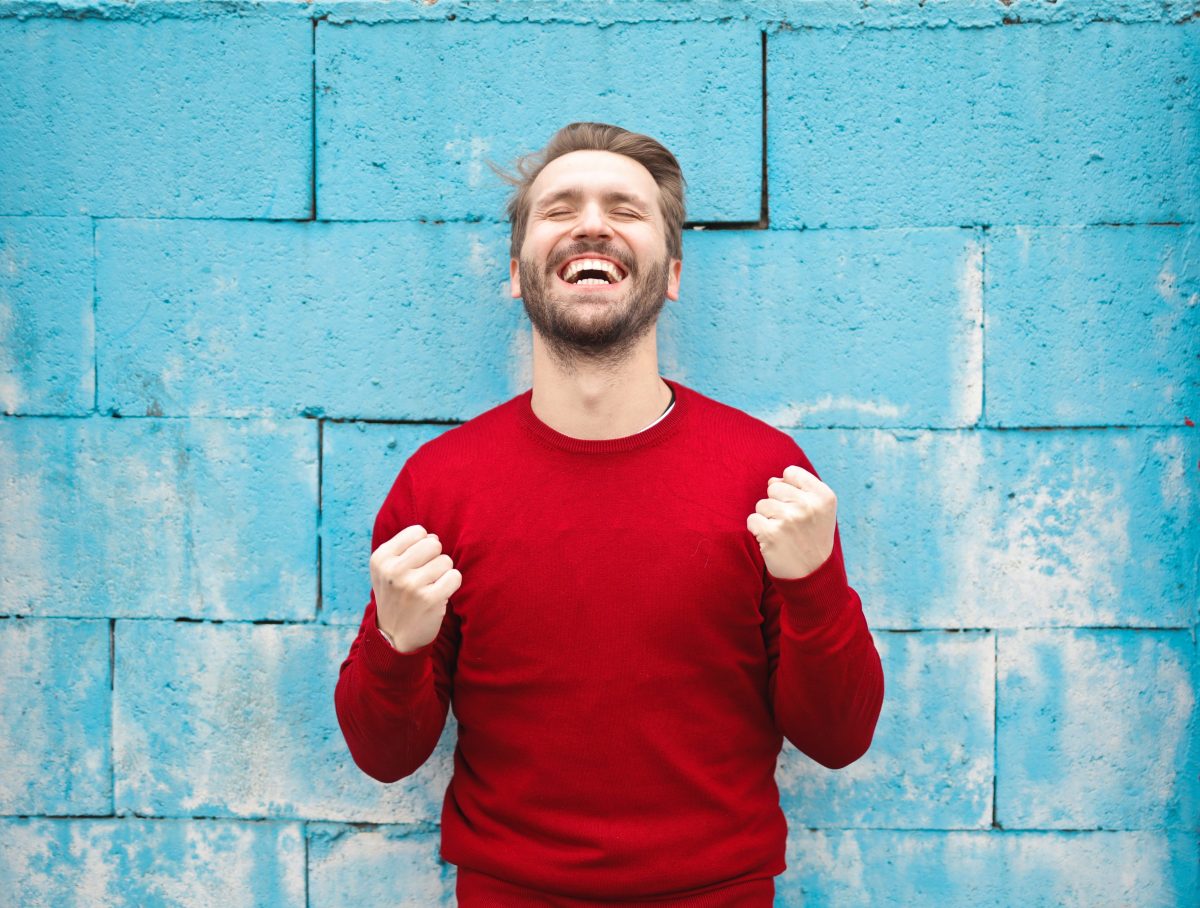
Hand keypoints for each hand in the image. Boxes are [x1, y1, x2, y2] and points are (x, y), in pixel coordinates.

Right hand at [369, 524, 461, 652]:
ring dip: (443, 573)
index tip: (414, 563)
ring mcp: (411, 585)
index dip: (423, 546)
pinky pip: (455, 576)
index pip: (418, 532)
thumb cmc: (396, 597)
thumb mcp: (386, 570)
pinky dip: (451, 584)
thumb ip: (407, 548)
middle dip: (435, 558)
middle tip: (425, 576)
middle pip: (434, 544)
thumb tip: (433, 536)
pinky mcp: (429, 599)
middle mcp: (393, 570)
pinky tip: (439, 595)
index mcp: (381, 558)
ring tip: (429, 587)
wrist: (394, 638)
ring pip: (446, 560)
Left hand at [746, 465, 836, 579]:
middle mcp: (808, 505)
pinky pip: (752, 519)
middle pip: (773, 487)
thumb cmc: (812, 537)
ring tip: (783, 533)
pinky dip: (758, 530)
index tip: (798, 506)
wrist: (812, 575)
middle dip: (777, 503)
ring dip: (767, 518)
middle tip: (791, 524)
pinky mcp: (771, 534)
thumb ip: (799, 489)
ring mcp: (789, 519)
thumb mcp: (819, 510)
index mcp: (824, 496)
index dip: (789, 488)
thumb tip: (772, 480)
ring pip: (761, 504)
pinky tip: (772, 541)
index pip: (791, 472)